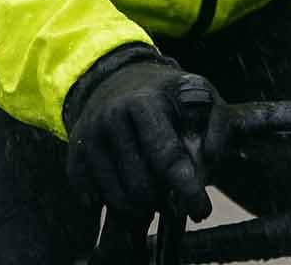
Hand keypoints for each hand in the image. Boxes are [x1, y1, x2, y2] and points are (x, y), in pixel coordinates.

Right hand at [65, 49, 227, 221]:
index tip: (202, 211)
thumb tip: (210, 163)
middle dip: (163, 199)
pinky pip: (94, 199)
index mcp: (144, 103)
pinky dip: (114, 202)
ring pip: (118, 199)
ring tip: (154, 189)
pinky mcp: (74, 155)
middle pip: (141, 186)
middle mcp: (111, 119)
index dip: (187, 190)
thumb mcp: (200, 94)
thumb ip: (216, 126)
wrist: (118, 78)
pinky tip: (129, 185)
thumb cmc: (167, 93)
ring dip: (141, 205)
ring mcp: (89, 137)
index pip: (167, 158)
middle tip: (173, 194)